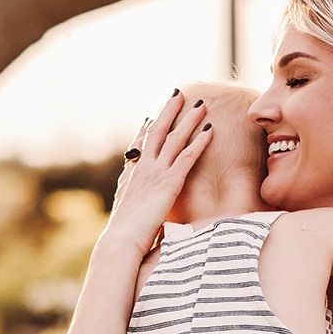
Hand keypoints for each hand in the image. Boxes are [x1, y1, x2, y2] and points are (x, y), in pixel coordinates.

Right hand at [102, 91, 212, 255]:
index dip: (148, 127)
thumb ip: (131, 199)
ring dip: (188, 120)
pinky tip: (210, 129)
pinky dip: (199, 141)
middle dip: (169, 111)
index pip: (141, 143)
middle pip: (157, 131)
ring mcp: (156, 172)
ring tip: (200, 104)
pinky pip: (187, 156)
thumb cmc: (125, 232)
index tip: (152, 115)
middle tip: (179, 94)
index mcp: (133, 173)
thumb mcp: (126, 210)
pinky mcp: (169, 182)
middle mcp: (143, 167)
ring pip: (174, 138)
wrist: (122, 239)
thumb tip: (132, 197)